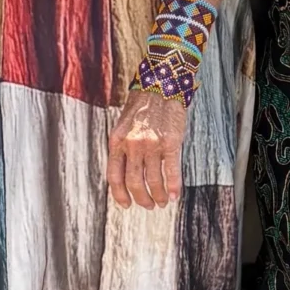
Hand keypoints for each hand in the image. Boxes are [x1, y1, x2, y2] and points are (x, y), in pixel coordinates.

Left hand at [108, 88, 186, 210]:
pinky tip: (174, 196)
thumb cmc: (143, 103)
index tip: (126, 204)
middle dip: (141, 198)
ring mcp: (152, 145)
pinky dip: (173, 187)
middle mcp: (132, 145)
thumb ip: (123, 146)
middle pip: (134, 182)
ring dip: (158, 195)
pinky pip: (172, 172)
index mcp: (117, 141)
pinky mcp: (171, 143)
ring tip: (162, 201)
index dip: (120, 194)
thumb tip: (125, 172)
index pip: (114, 176)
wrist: (161, 83)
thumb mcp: (123, 124)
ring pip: (153, 181)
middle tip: (147, 205)